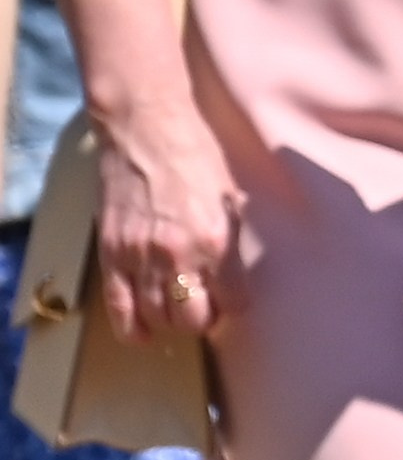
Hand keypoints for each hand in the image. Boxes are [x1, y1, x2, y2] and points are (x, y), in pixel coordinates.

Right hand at [92, 98, 240, 341]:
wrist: (144, 127)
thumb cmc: (194, 154)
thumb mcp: (229, 198)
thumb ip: (230, 240)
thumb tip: (233, 274)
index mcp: (217, 240)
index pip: (234, 302)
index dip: (234, 304)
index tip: (231, 299)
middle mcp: (180, 255)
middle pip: (194, 320)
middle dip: (202, 319)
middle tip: (203, 306)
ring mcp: (141, 256)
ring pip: (158, 318)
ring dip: (169, 321)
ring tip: (174, 310)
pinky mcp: (111, 253)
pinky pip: (120, 307)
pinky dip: (133, 327)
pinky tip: (143, 332)